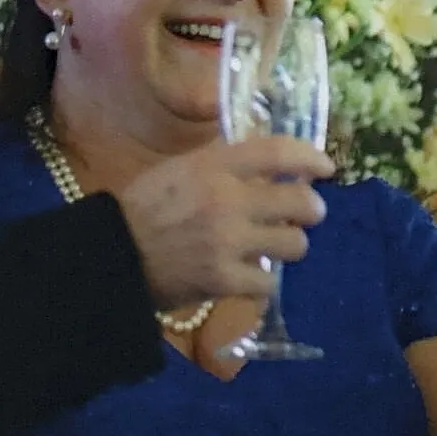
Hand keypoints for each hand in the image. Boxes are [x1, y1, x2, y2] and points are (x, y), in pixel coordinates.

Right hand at [115, 137, 334, 309]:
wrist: (111, 256)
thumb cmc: (144, 208)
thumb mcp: (180, 169)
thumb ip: (223, 164)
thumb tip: (268, 164)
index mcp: (213, 166)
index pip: (279, 153)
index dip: (311, 159)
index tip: (325, 168)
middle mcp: (226, 200)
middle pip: (300, 202)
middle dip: (313, 210)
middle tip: (308, 214)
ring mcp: (227, 242)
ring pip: (294, 244)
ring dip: (291, 246)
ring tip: (277, 247)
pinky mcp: (224, 280)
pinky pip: (268, 282)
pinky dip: (263, 282)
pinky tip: (251, 277)